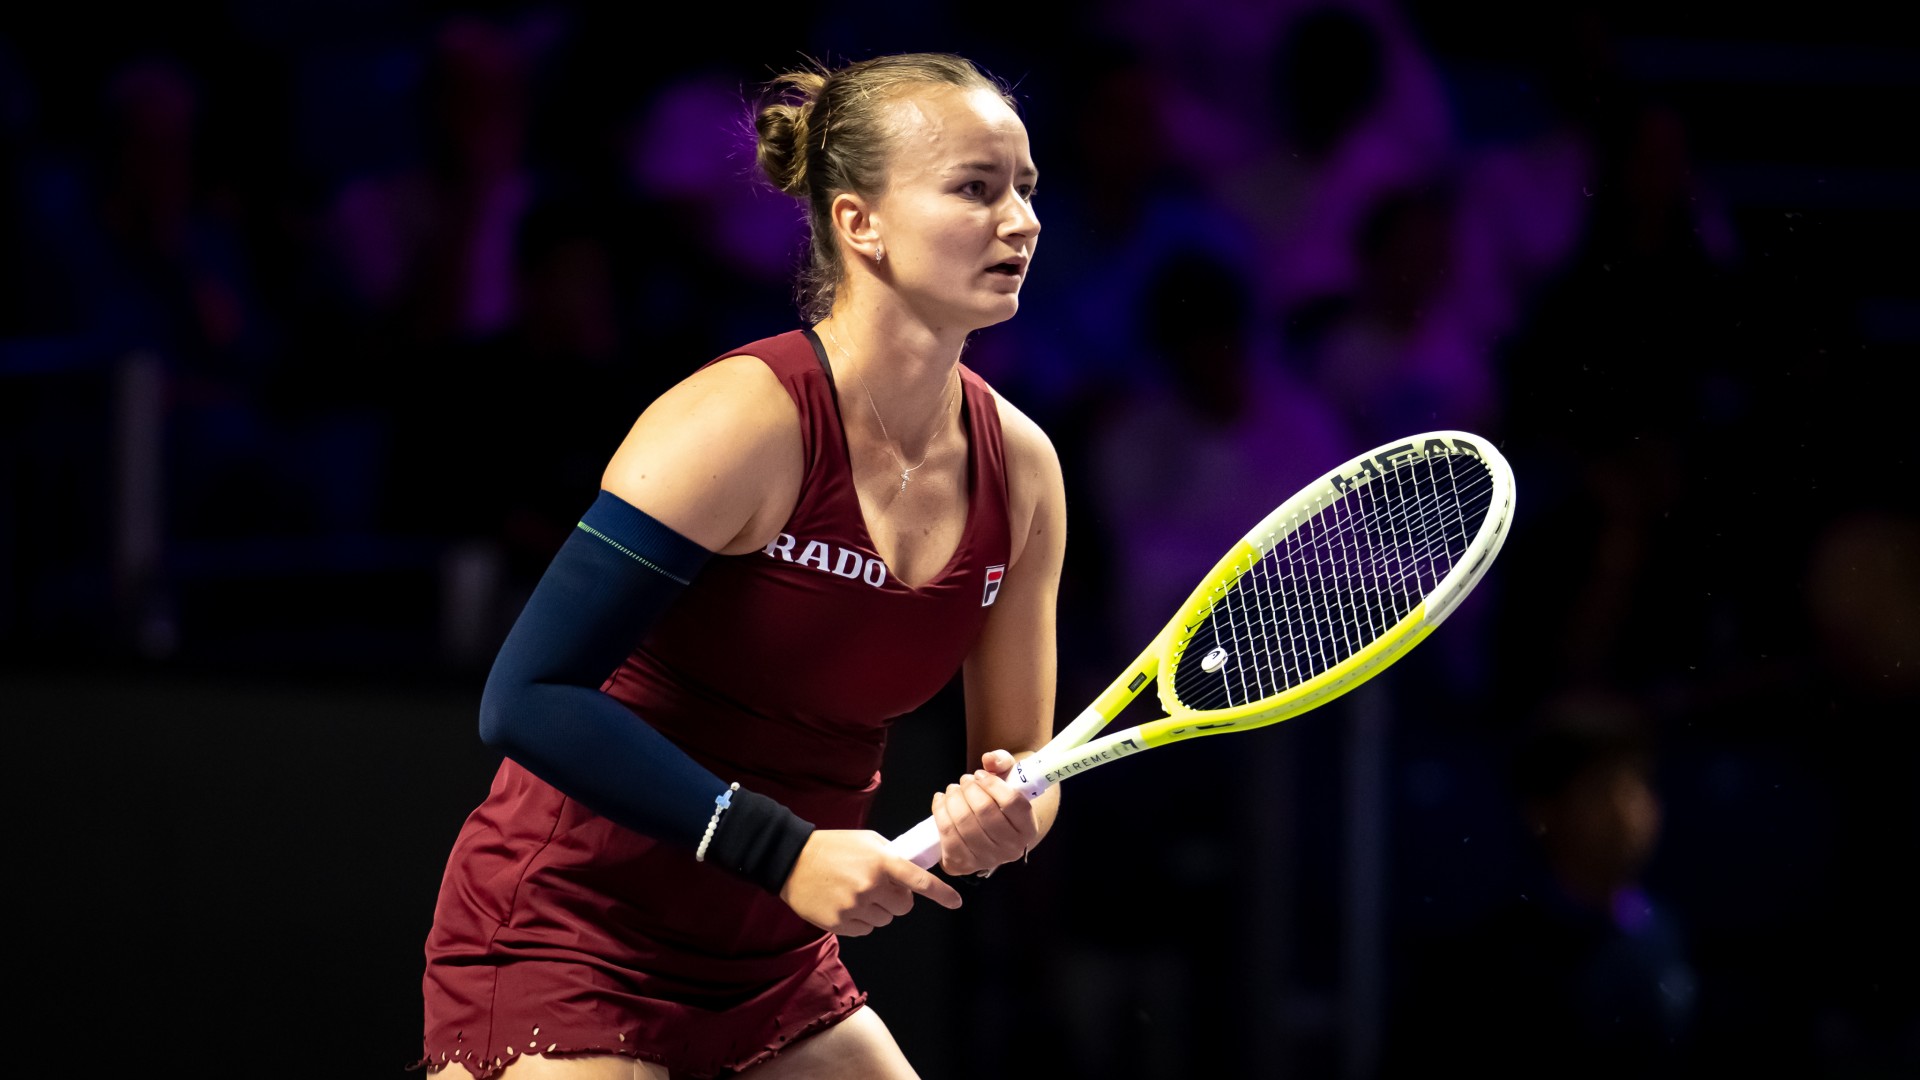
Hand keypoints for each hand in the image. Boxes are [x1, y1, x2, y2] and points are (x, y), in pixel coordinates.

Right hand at [778, 829, 962, 935]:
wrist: (792, 860)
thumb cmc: (833, 847)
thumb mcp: (868, 841)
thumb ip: (892, 856)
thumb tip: (913, 872)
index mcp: (882, 862)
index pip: (919, 881)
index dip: (941, 893)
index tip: (956, 902)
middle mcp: (871, 886)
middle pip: (903, 907)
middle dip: (897, 899)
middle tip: (879, 887)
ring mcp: (855, 907)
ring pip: (885, 920)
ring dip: (878, 910)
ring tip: (856, 892)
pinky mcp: (840, 923)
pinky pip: (866, 930)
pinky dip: (860, 920)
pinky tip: (844, 903)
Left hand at [930, 749, 1038, 876]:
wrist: (989, 826)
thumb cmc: (1000, 798)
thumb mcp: (1008, 776)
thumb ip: (1002, 761)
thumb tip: (989, 759)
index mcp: (1028, 829)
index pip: (1012, 803)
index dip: (992, 783)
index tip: (980, 774)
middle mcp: (1011, 849)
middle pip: (984, 812)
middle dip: (969, 789)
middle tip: (965, 780)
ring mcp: (986, 860)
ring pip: (963, 822)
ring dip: (953, 798)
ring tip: (953, 789)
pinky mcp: (962, 865)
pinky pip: (946, 835)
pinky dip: (939, 812)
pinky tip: (941, 801)